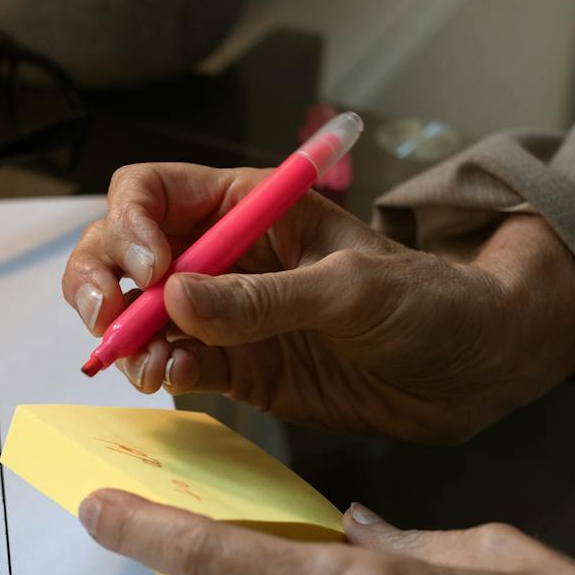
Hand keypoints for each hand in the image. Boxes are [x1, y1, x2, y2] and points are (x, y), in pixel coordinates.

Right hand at [62, 163, 574, 443]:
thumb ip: (264, 300)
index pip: (152, 193)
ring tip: (151, 367)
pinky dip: (162, 372)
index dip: (131, 224)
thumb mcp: (351, 290)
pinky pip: (176, 365)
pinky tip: (176, 381)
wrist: (473, 371)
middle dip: (102, 282)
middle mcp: (224, 255)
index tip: (152, 270)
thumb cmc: (429, 302)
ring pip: (140, 315)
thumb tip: (178, 299)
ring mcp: (226, 315)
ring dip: (129, 338)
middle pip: (123, 252)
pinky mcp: (237, 369)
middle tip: (109, 323)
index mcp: (248, 207)